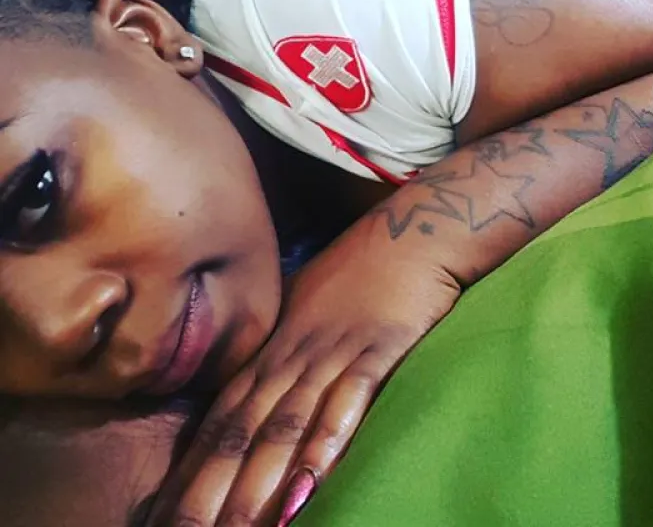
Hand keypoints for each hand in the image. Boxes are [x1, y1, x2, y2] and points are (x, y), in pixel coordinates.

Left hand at [146, 232, 459, 525]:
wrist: (409, 233)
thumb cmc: (358, 272)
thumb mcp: (306, 310)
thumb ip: (280, 354)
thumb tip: (256, 393)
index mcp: (272, 350)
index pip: (220, 420)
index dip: (190, 470)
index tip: (163, 515)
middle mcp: (291, 357)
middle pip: (241, 433)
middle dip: (208, 492)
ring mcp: (331, 354)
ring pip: (284, 426)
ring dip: (257, 484)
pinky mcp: (376, 351)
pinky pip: (347, 402)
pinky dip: (325, 445)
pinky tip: (309, 487)